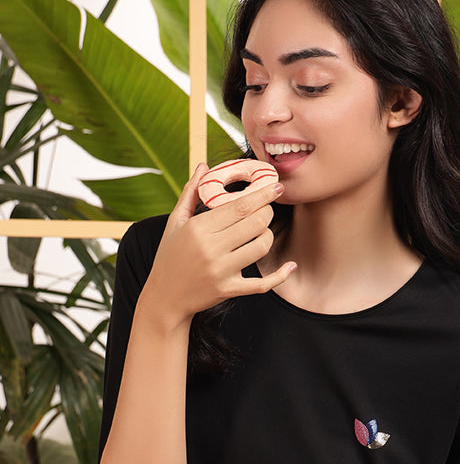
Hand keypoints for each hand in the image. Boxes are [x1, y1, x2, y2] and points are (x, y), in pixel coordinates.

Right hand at [139, 163, 296, 332]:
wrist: (165, 297)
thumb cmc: (169, 256)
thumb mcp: (175, 222)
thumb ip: (190, 193)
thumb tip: (203, 166)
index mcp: (199, 228)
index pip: (239, 206)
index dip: (262, 195)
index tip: (276, 186)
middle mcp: (211, 249)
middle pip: (255, 223)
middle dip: (268, 211)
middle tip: (269, 208)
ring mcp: (222, 271)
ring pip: (261, 247)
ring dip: (269, 236)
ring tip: (264, 232)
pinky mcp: (230, 290)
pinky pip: (263, 283)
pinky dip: (280, 275)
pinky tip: (290, 266)